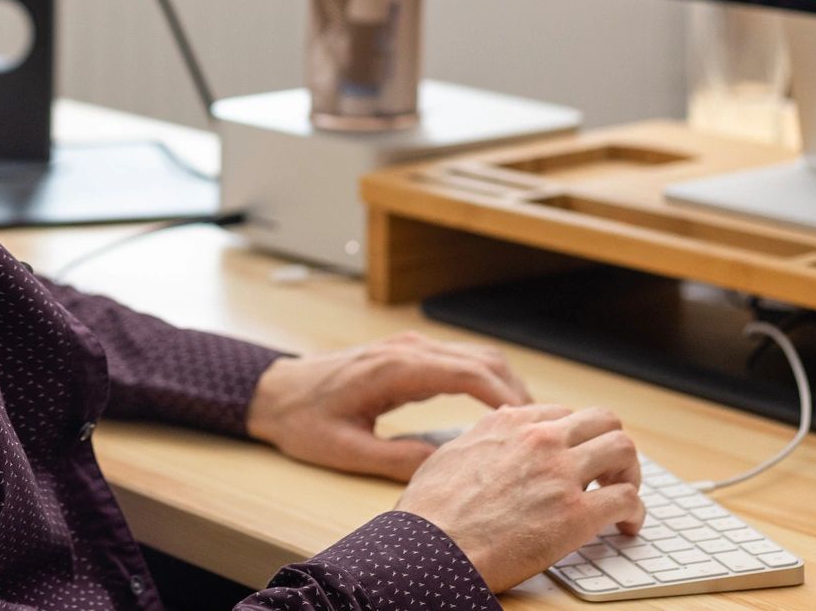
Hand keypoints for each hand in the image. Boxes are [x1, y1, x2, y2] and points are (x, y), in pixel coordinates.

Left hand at [244, 332, 532, 479]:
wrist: (274, 392)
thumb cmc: (304, 421)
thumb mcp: (346, 451)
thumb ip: (396, 459)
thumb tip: (445, 469)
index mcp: (394, 370)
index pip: (467, 373)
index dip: (505, 397)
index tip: (529, 425)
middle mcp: (406, 350)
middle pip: (481, 358)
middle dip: (516, 390)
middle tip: (541, 428)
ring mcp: (407, 348)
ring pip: (473, 355)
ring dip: (503, 382)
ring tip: (525, 422)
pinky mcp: (405, 354)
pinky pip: (456, 359)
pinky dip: (484, 378)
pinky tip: (494, 409)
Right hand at [395, 403, 643, 592]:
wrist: (431, 549)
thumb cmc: (430, 511)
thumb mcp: (450, 454)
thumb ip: (481, 438)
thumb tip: (493, 430)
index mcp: (509, 424)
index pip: (563, 414)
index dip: (576, 438)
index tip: (578, 459)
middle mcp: (540, 440)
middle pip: (603, 421)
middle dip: (611, 447)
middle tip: (609, 474)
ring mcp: (560, 474)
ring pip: (623, 450)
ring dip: (629, 473)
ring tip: (622, 496)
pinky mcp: (575, 514)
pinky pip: (627, 500)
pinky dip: (635, 513)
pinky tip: (627, 527)